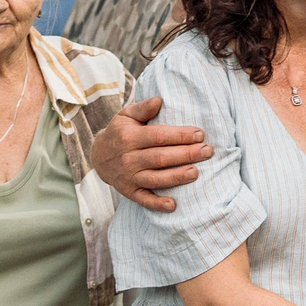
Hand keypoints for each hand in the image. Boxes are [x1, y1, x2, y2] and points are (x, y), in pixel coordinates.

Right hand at [93, 97, 210, 212]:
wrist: (98, 156)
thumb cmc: (120, 132)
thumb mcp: (126, 115)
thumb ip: (143, 108)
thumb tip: (159, 100)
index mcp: (129, 137)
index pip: (159, 136)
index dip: (180, 136)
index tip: (200, 135)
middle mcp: (128, 158)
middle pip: (160, 157)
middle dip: (186, 154)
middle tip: (207, 151)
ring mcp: (128, 176)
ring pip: (155, 178)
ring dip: (176, 177)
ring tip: (196, 173)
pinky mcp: (129, 191)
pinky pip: (143, 199)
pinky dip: (157, 204)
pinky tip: (173, 205)